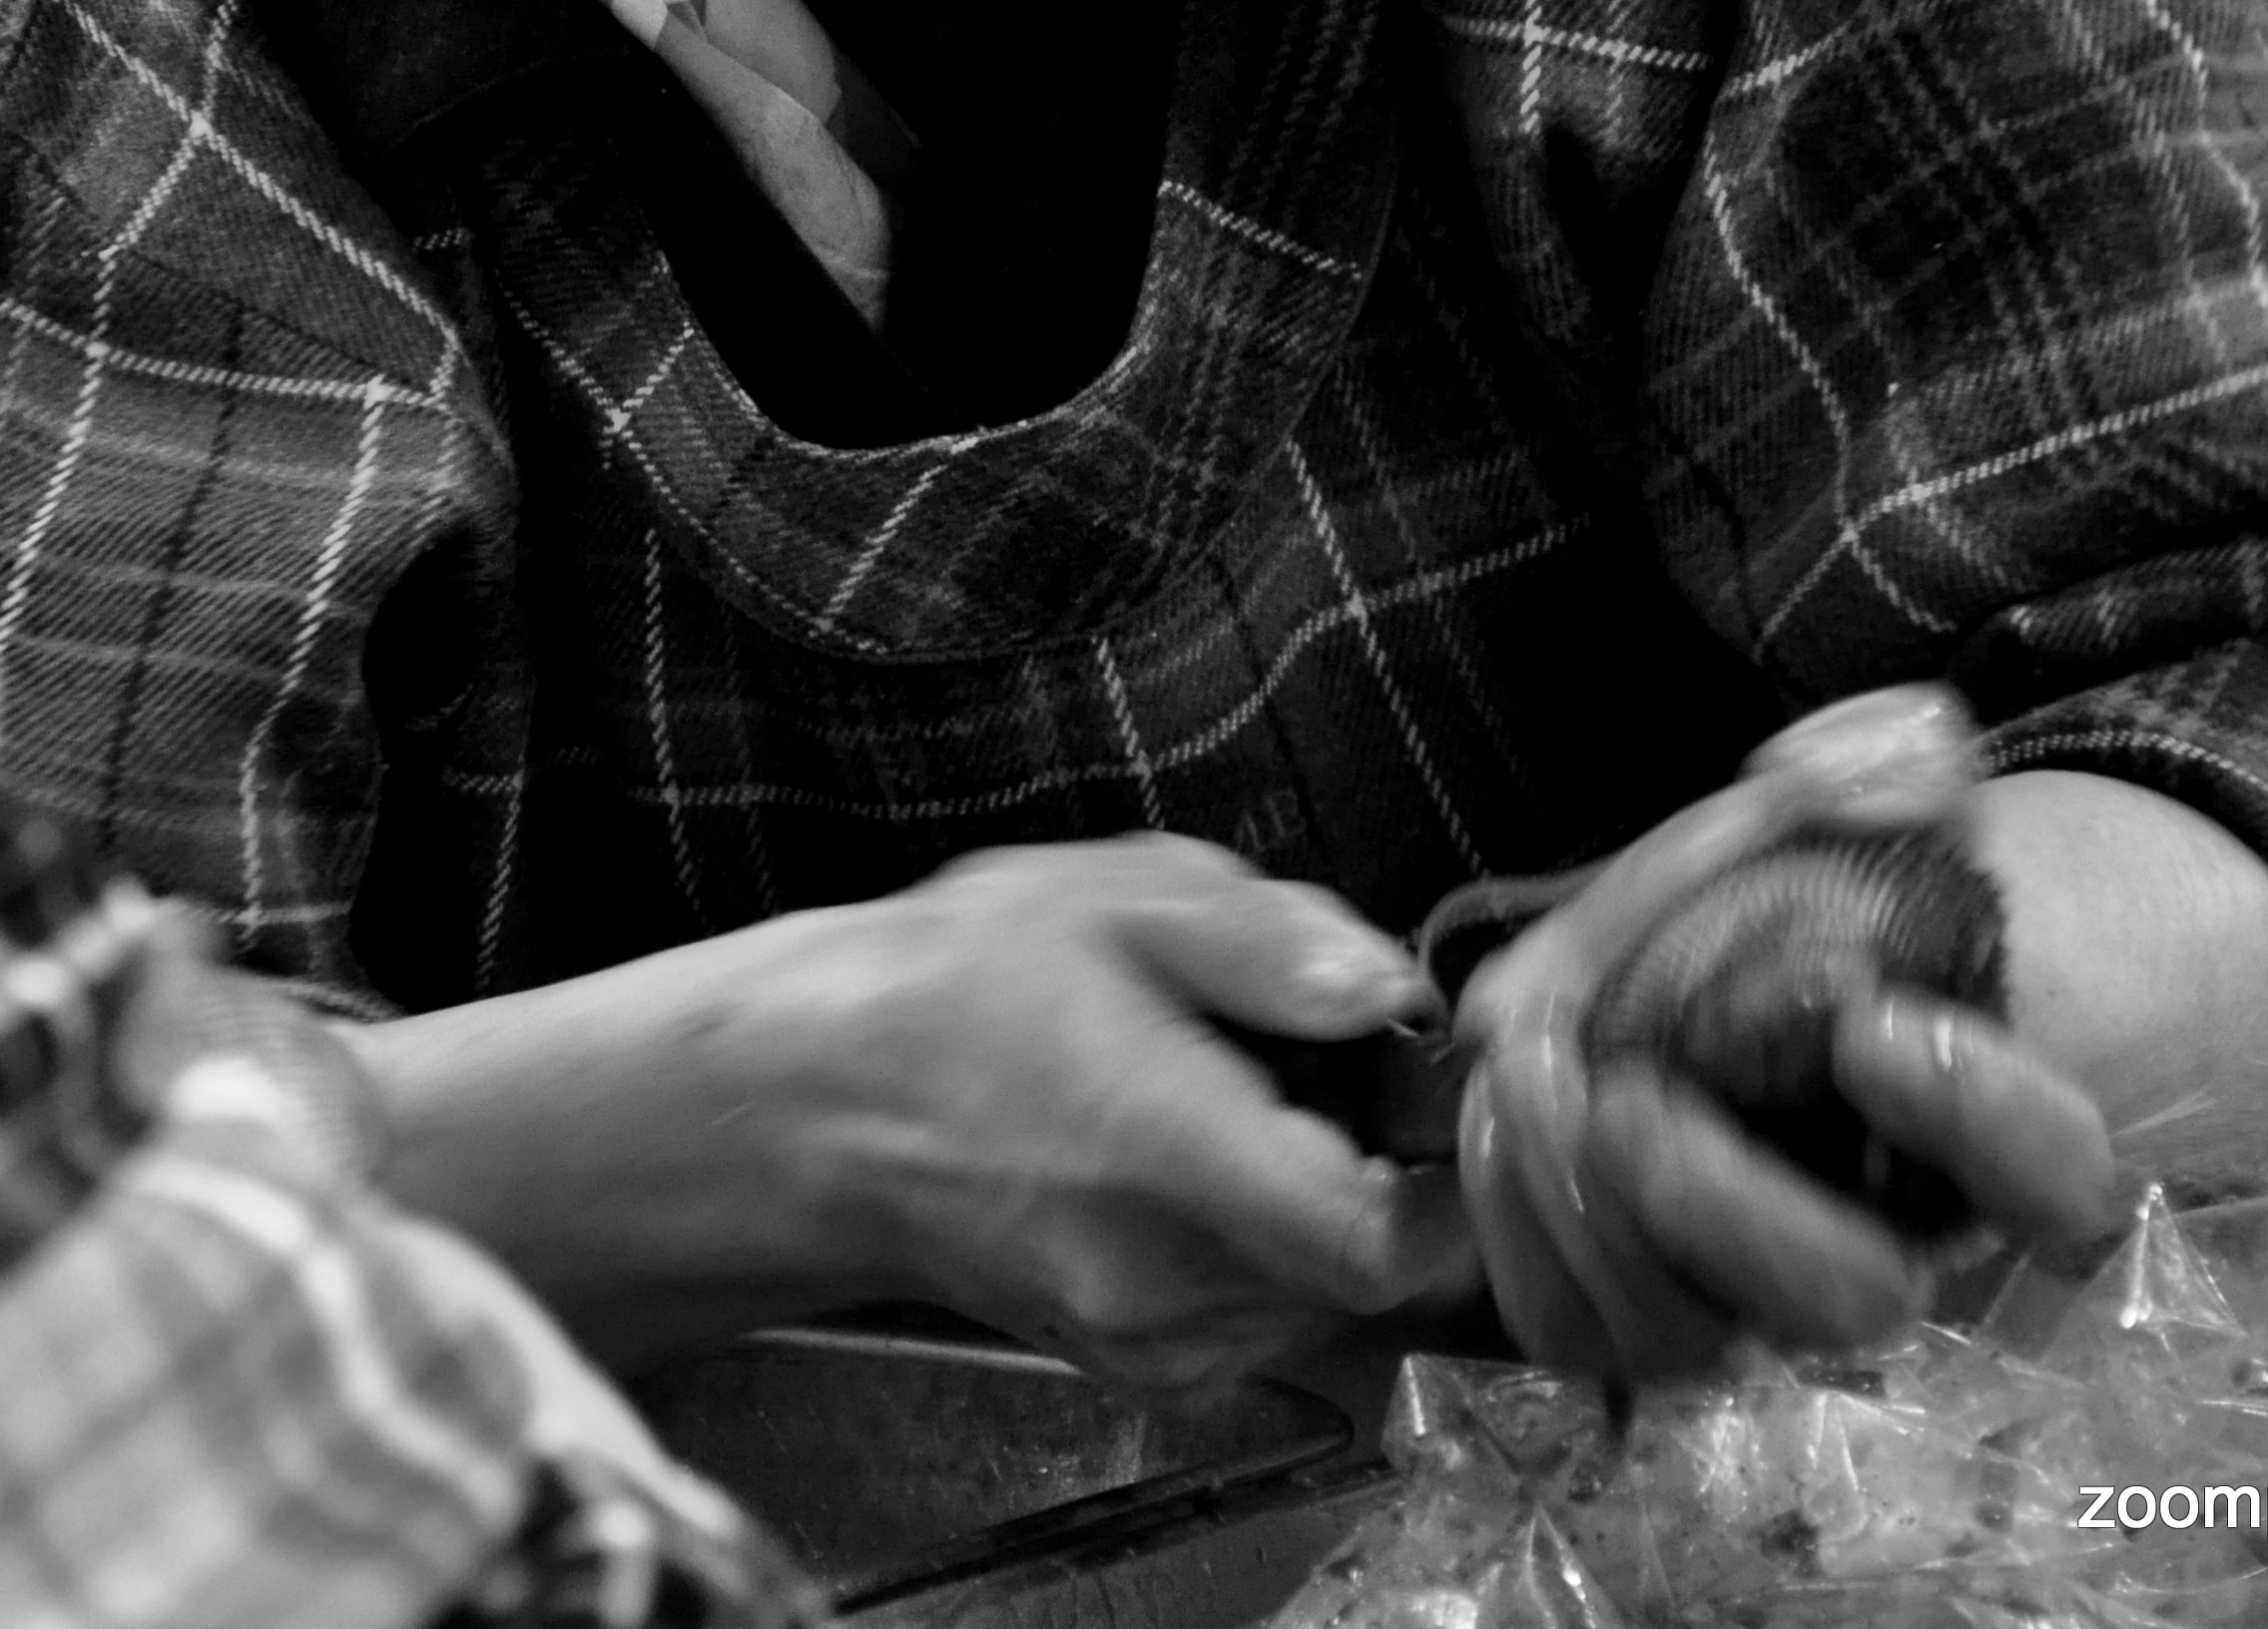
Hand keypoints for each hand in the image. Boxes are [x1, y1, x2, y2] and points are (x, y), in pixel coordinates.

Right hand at [764, 834, 1485, 1390]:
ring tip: (1231, 1102)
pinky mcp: (1143, 1365)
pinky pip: (1269, 1313)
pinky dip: (1270, 1242)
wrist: (814, 1110)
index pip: (1392, 1241)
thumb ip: (1271, 941)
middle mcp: (1170, 1284)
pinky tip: (1193, 1160)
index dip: (1454, 1173)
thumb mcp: (1112, 901)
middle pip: (1378, 1264)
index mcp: (1170, 1157)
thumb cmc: (950, 989)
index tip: (1426, 1088)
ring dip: (1325, 1201)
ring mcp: (1155, 1342)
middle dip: (1382, 1162)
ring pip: (1330, 1292)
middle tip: (1313, 1062)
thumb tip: (1391, 993)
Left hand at [1450, 693, 2117, 1381]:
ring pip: (1692, 1339)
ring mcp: (1757, 1293)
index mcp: (1988, 1137)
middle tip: (1631, 1096)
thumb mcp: (1867, 805)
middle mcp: (1883, 1242)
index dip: (1973, 1112)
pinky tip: (1490, 1115)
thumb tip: (1835, 770)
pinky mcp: (1636, 1301)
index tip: (1868, 1018)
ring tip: (1525, 1079)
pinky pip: (1575, 1328)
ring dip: (1587, 1212)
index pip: (2046, 1174)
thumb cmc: (1839, 895)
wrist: (1762, 970)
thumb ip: (1874, 770)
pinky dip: (1514, 1228)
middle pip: (1849, 1298)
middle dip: (1726, 1204)